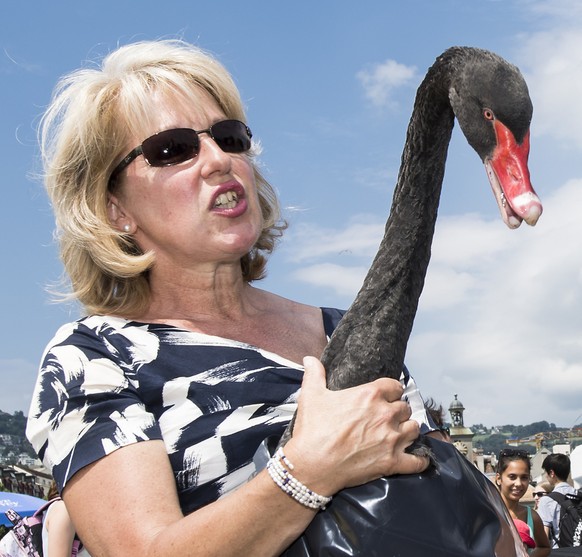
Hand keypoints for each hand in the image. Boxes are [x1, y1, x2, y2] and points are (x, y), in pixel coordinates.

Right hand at [284, 356, 428, 495]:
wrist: (312, 464)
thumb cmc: (313, 429)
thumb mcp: (311, 395)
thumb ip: (314, 374)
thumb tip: (309, 359)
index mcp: (370, 395)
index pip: (395, 386)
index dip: (391, 391)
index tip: (387, 396)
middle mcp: (385, 414)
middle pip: (405, 408)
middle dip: (398, 412)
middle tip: (388, 418)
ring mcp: (392, 439)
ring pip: (414, 429)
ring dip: (408, 430)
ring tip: (400, 434)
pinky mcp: (393, 462)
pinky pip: (417, 461)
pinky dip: (419, 460)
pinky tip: (417, 459)